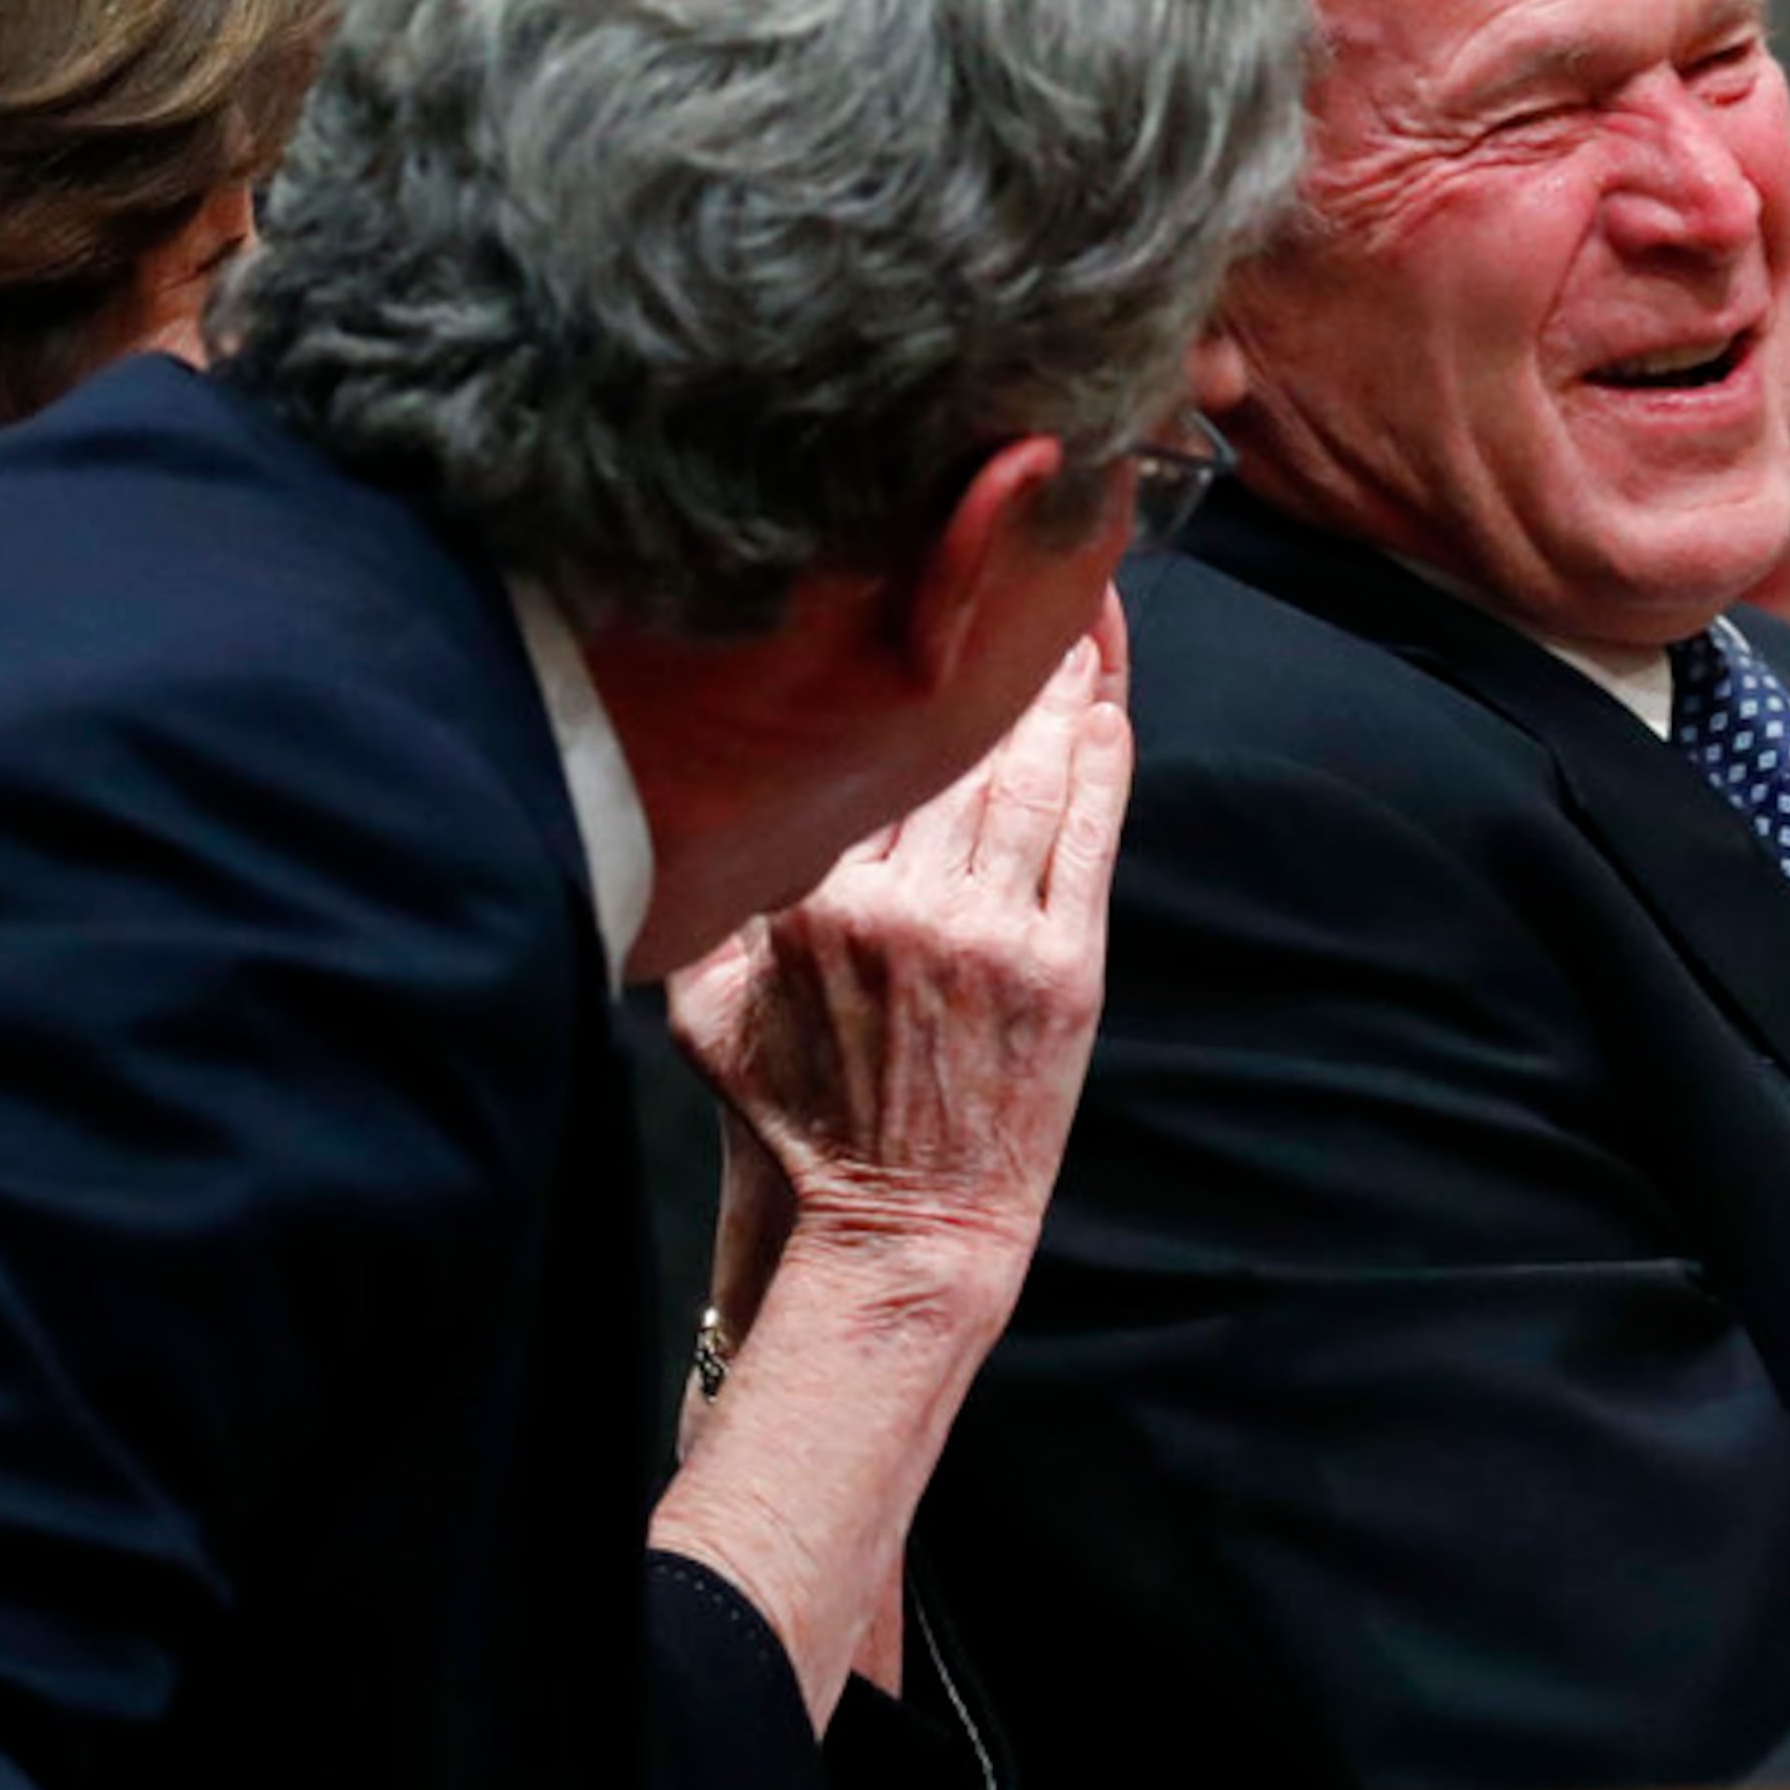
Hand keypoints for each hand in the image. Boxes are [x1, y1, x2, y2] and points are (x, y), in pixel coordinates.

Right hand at [668, 602, 1131, 1323]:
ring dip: (1057, 683)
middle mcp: (906, 905)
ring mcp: (995, 936)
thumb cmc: (796, 1119)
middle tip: (1012, 556)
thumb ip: (707, 901)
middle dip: (988, 644)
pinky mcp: (1068, 970)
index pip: (859, 748)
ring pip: (1030, 775)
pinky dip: (1102, 765)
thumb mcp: (708, 1009)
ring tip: (1068, 606)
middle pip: (955, 739)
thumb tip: (683, 790)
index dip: (892, 658)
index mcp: (811, 901)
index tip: (907, 584)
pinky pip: (1091, 838)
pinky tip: (1105, 706)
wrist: (896, 1232)